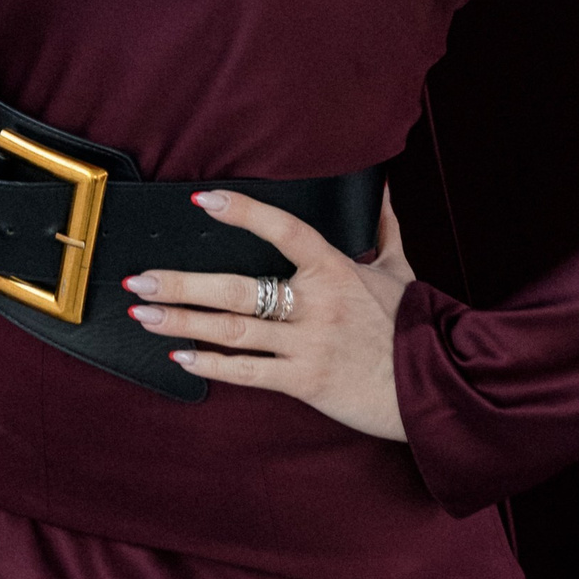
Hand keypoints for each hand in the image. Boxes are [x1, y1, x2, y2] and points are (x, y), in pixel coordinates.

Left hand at [123, 186, 415, 440]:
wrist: (437, 386)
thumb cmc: (415, 326)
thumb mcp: (401, 271)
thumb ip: (384, 231)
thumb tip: (382, 192)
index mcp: (337, 268)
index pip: (285, 230)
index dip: (244, 212)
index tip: (202, 201)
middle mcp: (318, 303)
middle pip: (237, 288)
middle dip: (182, 283)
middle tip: (140, 279)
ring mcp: (309, 344)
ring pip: (233, 330)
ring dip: (182, 322)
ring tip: (143, 314)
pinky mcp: (306, 381)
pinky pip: (249, 372)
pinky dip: (211, 365)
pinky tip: (180, 356)